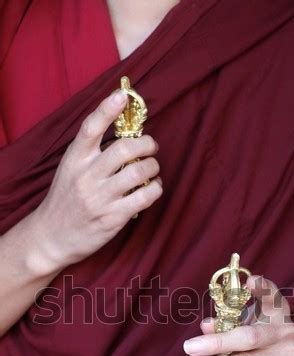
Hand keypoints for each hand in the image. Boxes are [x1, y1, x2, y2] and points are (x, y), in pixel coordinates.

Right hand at [30, 90, 161, 273]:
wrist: (51, 237)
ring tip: (152, 168)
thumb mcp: (71, 169)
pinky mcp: (113, 218)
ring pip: (138, 172)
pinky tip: (153, 187)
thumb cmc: (66, 199)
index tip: (123, 96)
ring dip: (153, 166)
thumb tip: (125, 132)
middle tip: (151, 146)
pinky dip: (155, 188)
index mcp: (74, 159)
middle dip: (147, 144)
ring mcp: (100, 198)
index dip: (107, 109)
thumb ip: (92, 152)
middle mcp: (87, 176)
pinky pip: (144, 197)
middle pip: (124, 149)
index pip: (90, 127)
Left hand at [183, 276, 293, 355]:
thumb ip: (228, 323)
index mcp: (276, 313)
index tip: (250, 282)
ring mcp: (287, 355)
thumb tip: (205, 326)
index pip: (272, 297)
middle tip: (189, 347)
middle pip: (248, 336)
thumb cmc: (264, 342)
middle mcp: (284, 331)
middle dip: (216, 343)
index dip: (263, 289)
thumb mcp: (249, 326)